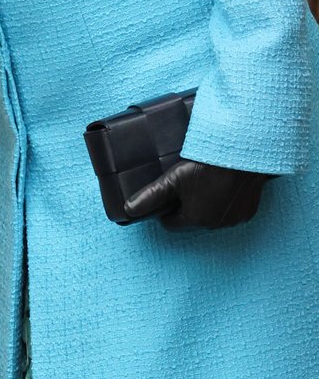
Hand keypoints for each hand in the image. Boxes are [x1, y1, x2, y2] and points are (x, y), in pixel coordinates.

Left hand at [123, 158, 269, 230]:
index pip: (171, 223)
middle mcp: (215, 225)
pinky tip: (222, 185)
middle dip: (186, 207)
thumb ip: (150, 196)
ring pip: (213, 216)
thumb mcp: (173, 179)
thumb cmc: (207, 166)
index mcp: (195, 220)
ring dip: (207, 205)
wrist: (243, 154)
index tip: (165, 197)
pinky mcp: (249, 211)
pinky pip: (231, 211)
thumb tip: (129, 210)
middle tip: (184, 185)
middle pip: (192, 220)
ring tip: (203, 183)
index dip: (165, 210)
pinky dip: (225, 202)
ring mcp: (234, 219)